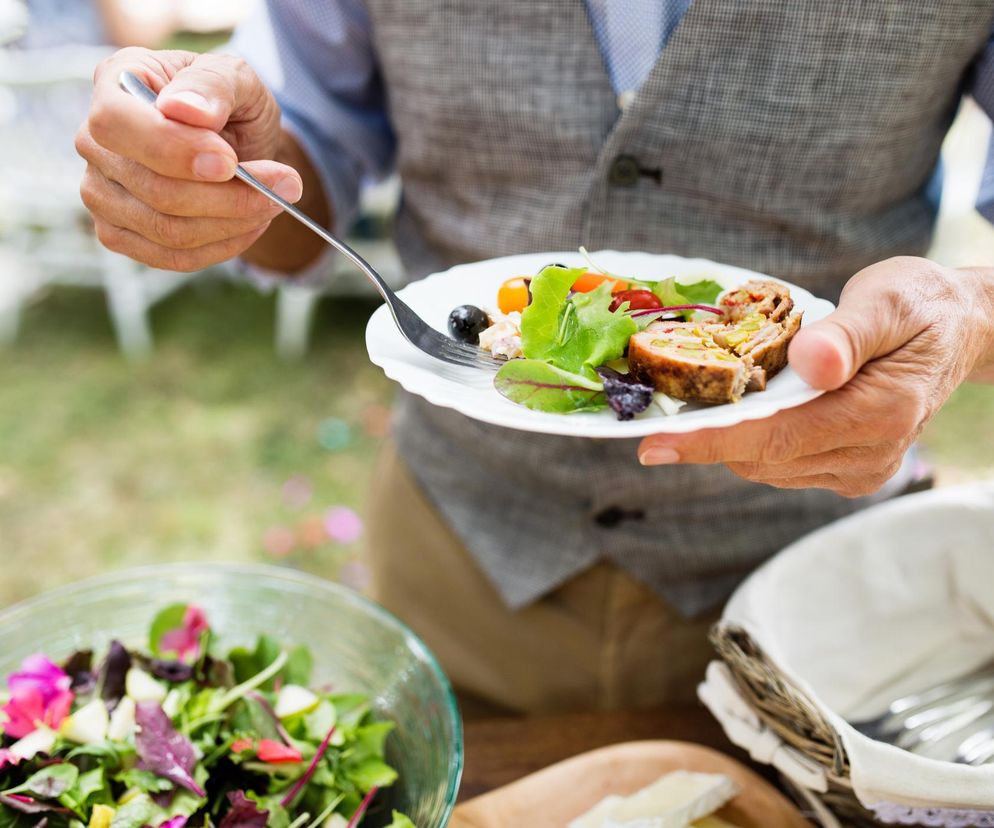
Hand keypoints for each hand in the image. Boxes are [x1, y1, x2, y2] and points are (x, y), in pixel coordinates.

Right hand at [76, 48, 302, 271]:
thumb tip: (186, 109)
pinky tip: (251, 224)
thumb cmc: (227, 103)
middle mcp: (93, 141)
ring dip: (234, 222)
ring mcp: (100, 193)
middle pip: (155, 190)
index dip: (173, 149)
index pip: (116, 124)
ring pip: (168, 230)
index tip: (230, 161)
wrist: (234, 141)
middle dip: (230, 196)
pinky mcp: (119, 234)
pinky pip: (173, 257)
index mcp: (114, 84)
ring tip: (274, 203)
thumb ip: (213, 85)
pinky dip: (223, 246)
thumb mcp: (236, 78)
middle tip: (286, 186)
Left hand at [638, 257, 993, 496]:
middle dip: (706, 436)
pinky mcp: (849, 471)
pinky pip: (782, 464)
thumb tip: (811, 363)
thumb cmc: (917, 307)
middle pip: (763, 458)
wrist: (954, 330)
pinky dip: (752, 440)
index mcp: (881, 412)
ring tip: (702, 398)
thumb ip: (847, 335)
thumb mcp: (887, 301)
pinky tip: (741, 409)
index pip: (777, 438)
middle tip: (662, 403)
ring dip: (727, 438)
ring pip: (766, 466)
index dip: (710, 442)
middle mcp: (870, 454)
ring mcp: (860, 469)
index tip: (653, 446)